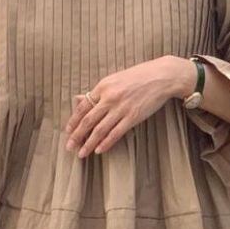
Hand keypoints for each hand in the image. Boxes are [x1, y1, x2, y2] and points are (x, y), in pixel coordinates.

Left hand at [65, 56, 197, 157]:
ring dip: (88, 144)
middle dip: (76, 135)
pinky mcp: (133, 117)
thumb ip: (100, 91)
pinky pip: (115, 133)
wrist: (162, 75)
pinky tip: (98, 151)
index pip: (83, 107)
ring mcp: (121, 108)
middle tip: (68, 147)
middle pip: (87, 120)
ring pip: (100, 130)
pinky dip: (106, 143)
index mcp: (103, 86)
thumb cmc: (139, 76)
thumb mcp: (115, 79)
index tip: (67, 131)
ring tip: (81, 153)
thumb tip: (82, 100)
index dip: (73, 121)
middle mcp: (109, 97)